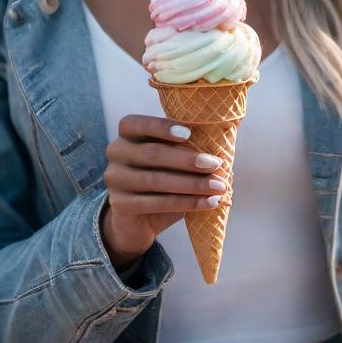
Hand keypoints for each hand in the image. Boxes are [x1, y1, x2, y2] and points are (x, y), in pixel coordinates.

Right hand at [100, 114, 227, 268]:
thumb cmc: (161, 179)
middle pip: (153, 153)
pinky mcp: (119, 205)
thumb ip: (190, 154)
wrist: (137, 219)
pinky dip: (187, 203)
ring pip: (156, 180)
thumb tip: (226, 162)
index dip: (162, 126)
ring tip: (219, 187)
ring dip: (192, 184)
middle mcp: (116, 152)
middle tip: (217, 165)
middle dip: (189, 160)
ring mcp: (114, 179)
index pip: (137, 123)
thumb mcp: (172, 162)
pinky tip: (208, 203)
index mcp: (127, 133)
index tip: (190, 133)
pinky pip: (156, 203)